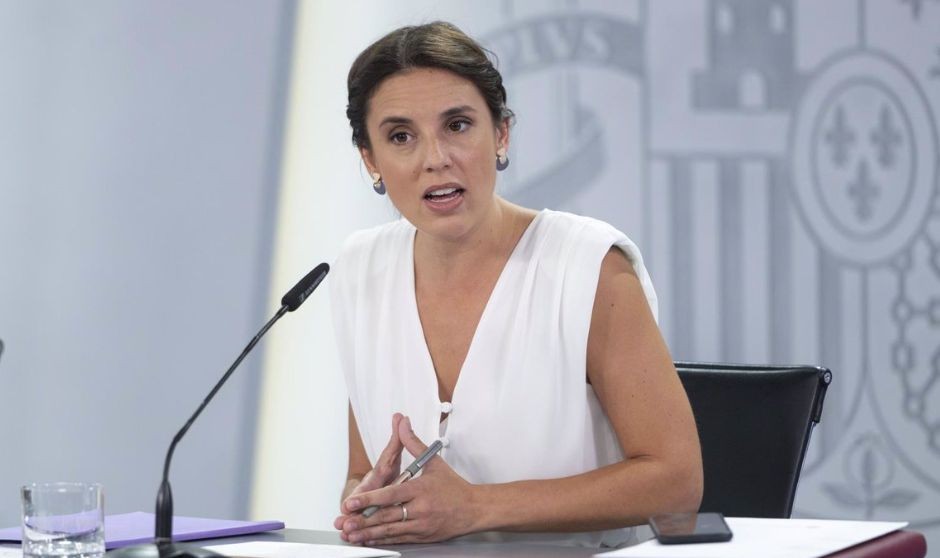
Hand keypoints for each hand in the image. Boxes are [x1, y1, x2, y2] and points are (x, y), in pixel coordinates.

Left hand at [338, 416, 480, 544]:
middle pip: (387, 516)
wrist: (474, 509)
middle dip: (363, 521)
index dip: (369, 500)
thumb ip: (413, 443)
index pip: (390, 495)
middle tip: (345, 522)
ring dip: (368, 534)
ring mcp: (421, 525)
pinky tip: (369, 540)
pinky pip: (399, 540)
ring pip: (390, 531)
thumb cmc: (454, 486)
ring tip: (351, 534)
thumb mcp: (433, 462)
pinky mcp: (423, 537)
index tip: (352, 502)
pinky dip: (382, 541)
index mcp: (421, 490)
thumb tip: (403, 423)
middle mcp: (420, 509)